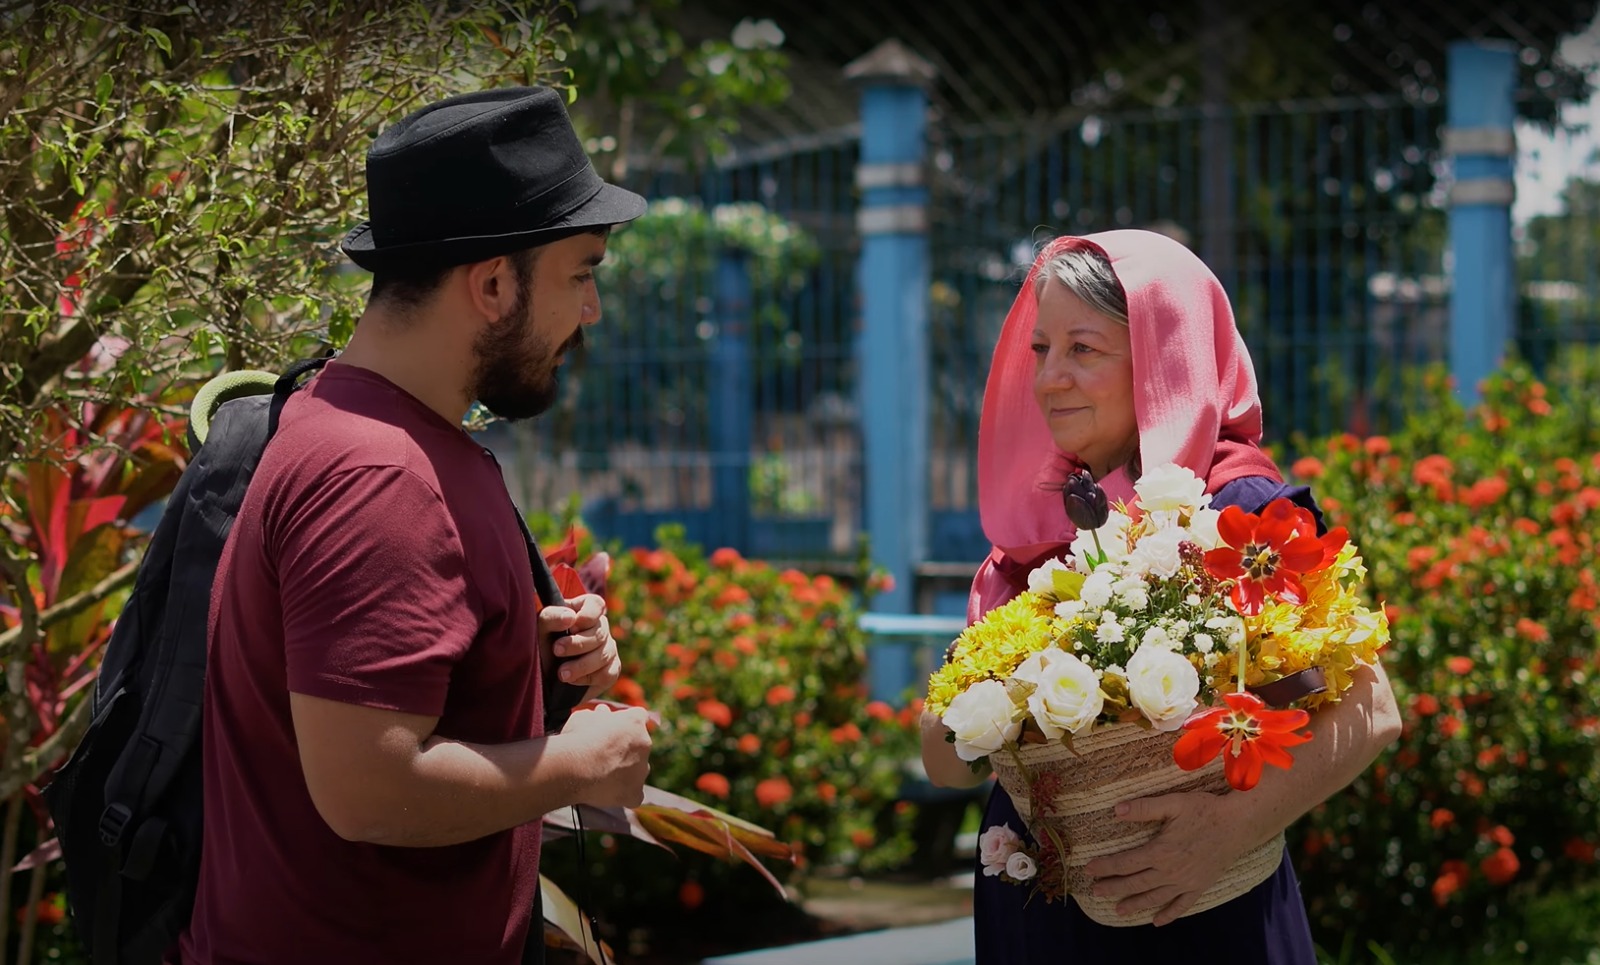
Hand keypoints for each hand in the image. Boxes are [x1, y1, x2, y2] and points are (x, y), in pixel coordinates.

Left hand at [539, 593, 619, 697]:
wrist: (542, 676)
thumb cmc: (542, 644)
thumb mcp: (540, 628)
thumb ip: (551, 617)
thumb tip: (570, 618)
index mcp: (584, 610)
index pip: (596, 604)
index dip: (588, 615)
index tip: (571, 626)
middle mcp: (600, 628)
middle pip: (600, 633)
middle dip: (577, 644)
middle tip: (556, 650)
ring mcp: (608, 649)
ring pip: (604, 655)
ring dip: (581, 665)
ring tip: (561, 673)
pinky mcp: (610, 670)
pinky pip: (608, 674)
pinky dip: (588, 679)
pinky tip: (573, 681)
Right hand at [561, 704, 651, 807]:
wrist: (574, 767)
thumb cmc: (577, 738)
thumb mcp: (584, 717)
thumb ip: (597, 716)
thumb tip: (602, 713)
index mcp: (635, 721)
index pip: (638, 717)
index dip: (626, 724)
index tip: (614, 730)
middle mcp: (645, 743)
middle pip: (639, 746)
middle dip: (625, 750)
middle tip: (603, 756)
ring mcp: (642, 770)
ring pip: (637, 771)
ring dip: (626, 772)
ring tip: (601, 776)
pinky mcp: (635, 793)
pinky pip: (633, 795)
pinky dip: (624, 794)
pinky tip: (608, 793)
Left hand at [1081, 790, 1258, 925]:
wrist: (1238, 825)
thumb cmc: (1204, 810)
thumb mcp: (1173, 804)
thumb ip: (1145, 808)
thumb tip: (1117, 810)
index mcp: (1160, 851)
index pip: (1125, 862)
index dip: (1106, 866)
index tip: (1089, 869)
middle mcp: (1170, 871)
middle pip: (1135, 883)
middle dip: (1113, 888)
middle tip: (1095, 892)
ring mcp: (1185, 882)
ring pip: (1154, 898)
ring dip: (1135, 904)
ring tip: (1118, 910)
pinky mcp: (1199, 886)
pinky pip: (1181, 905)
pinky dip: (1168, 915)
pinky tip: (1157, 921)